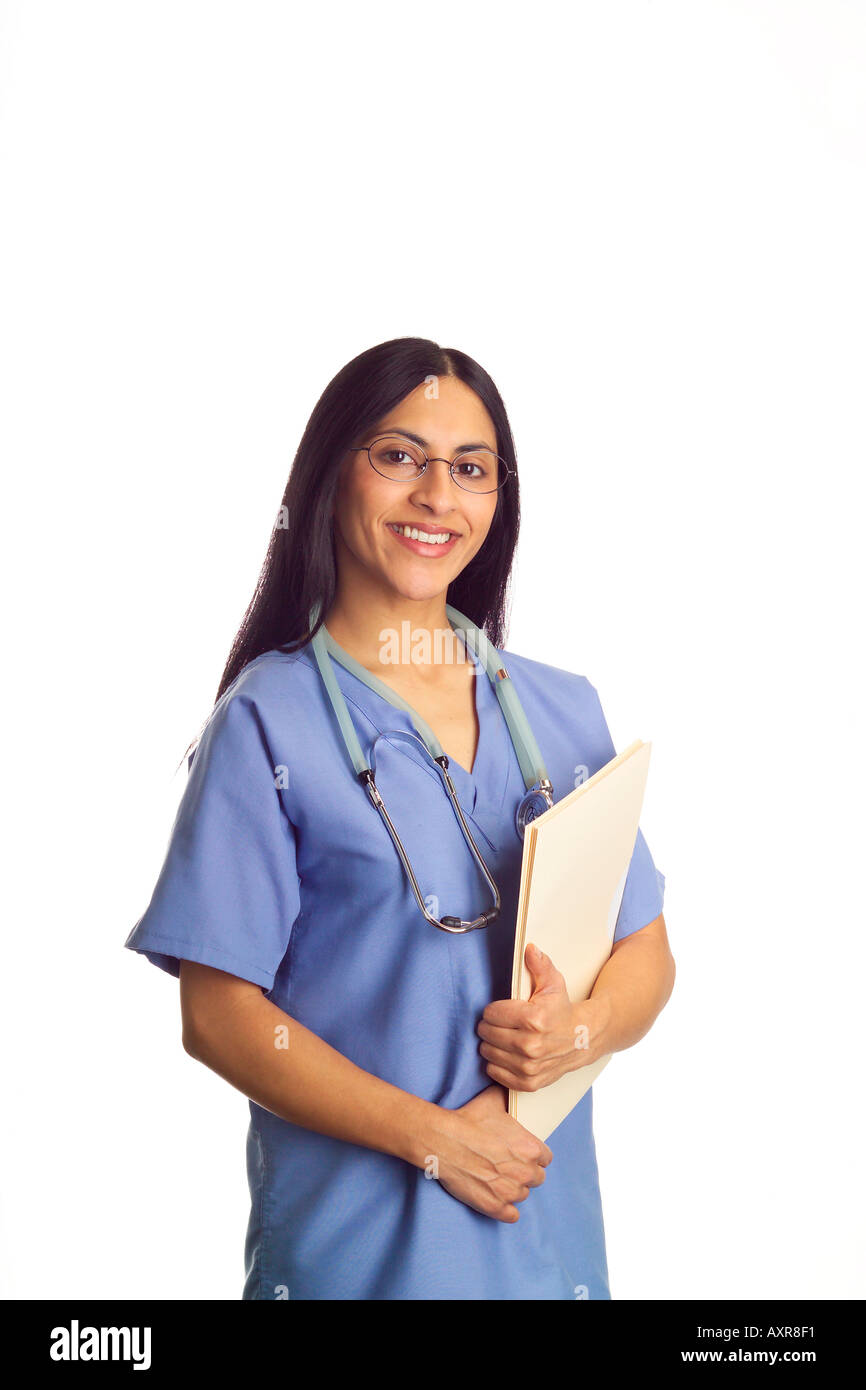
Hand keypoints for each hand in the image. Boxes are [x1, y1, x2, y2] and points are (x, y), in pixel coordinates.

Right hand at [426, 1083, 552, 1222]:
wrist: (444, 1140)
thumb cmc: (469, 1119)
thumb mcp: (493, 1101)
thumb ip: (509, 1097)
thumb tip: (511, 1088)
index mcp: (531, 1148)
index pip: (546, 1158)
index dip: (534, 1156)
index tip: (522, 1154)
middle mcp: (526, 1172)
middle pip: (537, 1179)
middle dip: (525, 1173)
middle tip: (507, 1166)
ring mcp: (511, 1192)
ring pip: (522, 1195)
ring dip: (512, 1189)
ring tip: (496, 1179)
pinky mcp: (495, 1207)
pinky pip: (512, 1216)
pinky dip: (505, 1209)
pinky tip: (495, 1198)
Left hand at [476, 943, 610, 1090]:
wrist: (583, 1038)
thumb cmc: (563, 1010)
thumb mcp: (553, 984)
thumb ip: (539, 965)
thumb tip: (529, 948)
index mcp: (534, 1019)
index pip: (491, 1013)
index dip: (494, 1009)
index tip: (502, 1010)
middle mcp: (530, 1046)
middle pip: (487, 1033)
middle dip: (490, 1025)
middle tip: (502, 1023)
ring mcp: (529, 1067)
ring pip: (488, 1052)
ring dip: (492, 1044)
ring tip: (505, 1037)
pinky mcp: (529, 1082)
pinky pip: (495, 1073)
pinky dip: (497, 1063)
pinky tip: (507, 1054)